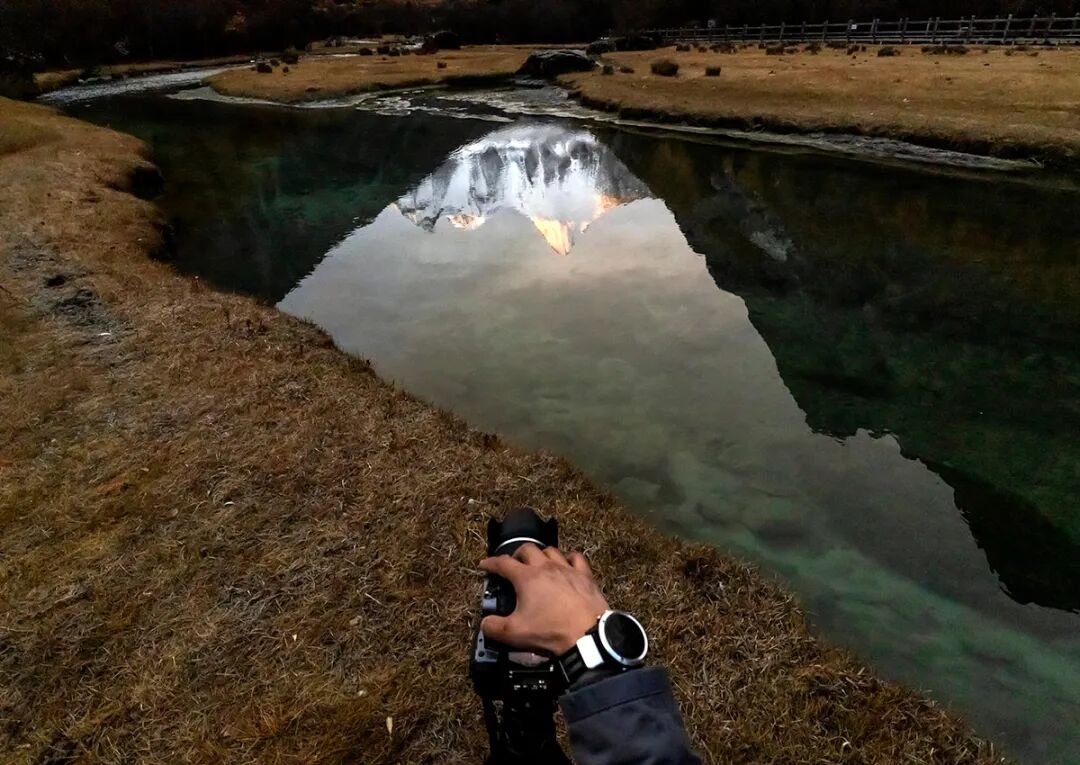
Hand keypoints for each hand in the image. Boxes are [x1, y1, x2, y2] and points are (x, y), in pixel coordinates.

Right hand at [480, 544, 608, 655]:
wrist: (587, 634)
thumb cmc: (551, 631)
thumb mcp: (515, 633)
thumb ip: (493, 627)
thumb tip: (485, 624)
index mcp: (526, 578)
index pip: (503, 563)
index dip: (491, 563)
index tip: (485, 564)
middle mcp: (546, 567)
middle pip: (527, 549)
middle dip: (516, 554)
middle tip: (513, 564)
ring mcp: (567, 569)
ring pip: (551, 550)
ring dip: (540, 554)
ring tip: (537, 563)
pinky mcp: (585, 575)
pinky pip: (576, 558)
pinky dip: (568, 558)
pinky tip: (566, 564)